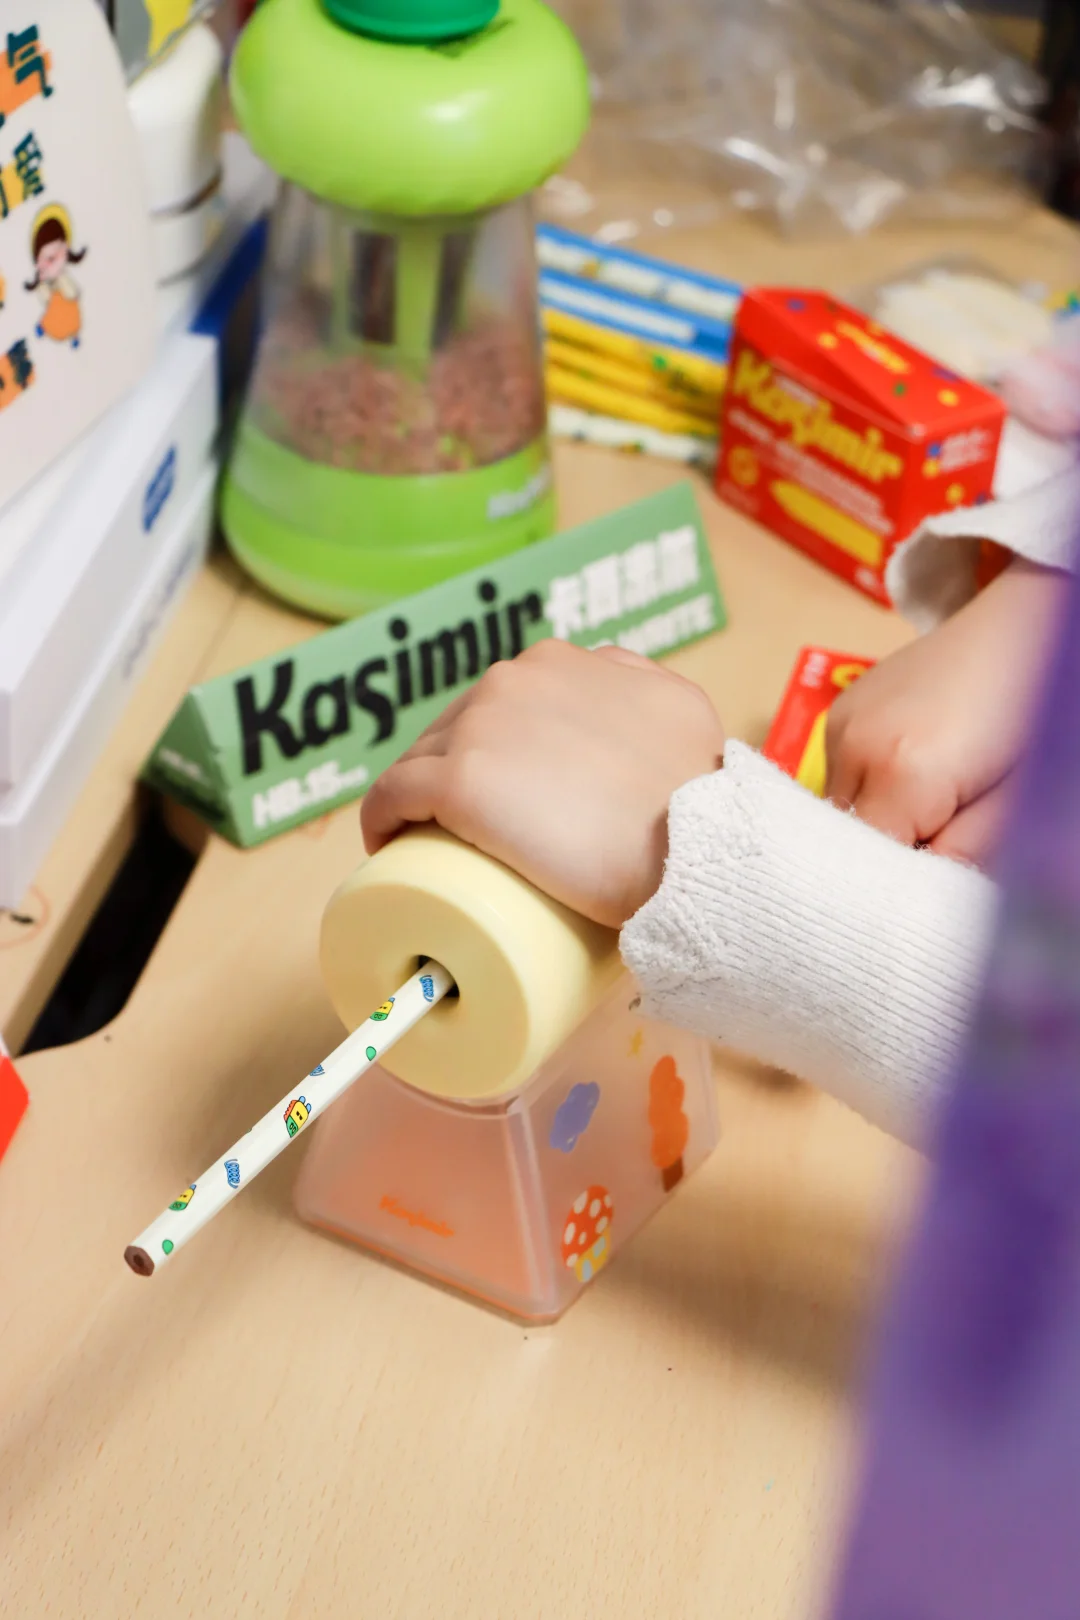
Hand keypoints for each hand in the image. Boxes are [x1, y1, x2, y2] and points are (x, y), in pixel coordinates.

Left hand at [361, 640, 725, 928]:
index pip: (495, 703)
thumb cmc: (697, 793)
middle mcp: (513, 678)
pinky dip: (382, 819)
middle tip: (465, 831)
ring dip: (416, 797)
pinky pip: (393, 794)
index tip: (493, 795)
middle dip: (450, 772)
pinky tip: (385, 844)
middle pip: (454, 730)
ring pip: (421, 761)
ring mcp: (481, 728)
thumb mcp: (676, 704)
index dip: (485, 748)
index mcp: (558, 661)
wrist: (696, 845)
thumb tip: (614, 683)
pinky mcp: (459, 782)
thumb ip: (641, 682)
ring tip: (429, 844)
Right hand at [825, 557, 1066, 864]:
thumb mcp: (1014, 803)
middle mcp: (853, 745)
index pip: (872, 864)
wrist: (1028, 624)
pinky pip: (843, 774)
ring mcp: (842, 721)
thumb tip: (919, 896)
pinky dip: (872, 786)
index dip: (904, 878)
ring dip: (879, 817)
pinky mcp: (842, 709)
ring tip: (936, 794)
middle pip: (849, 838)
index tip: (938, 874)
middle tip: (947, 834)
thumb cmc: (1036, 715)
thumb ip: (963, 857)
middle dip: (891, 849)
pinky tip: (917, 765)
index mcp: (901, 772)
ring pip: (842, 808)